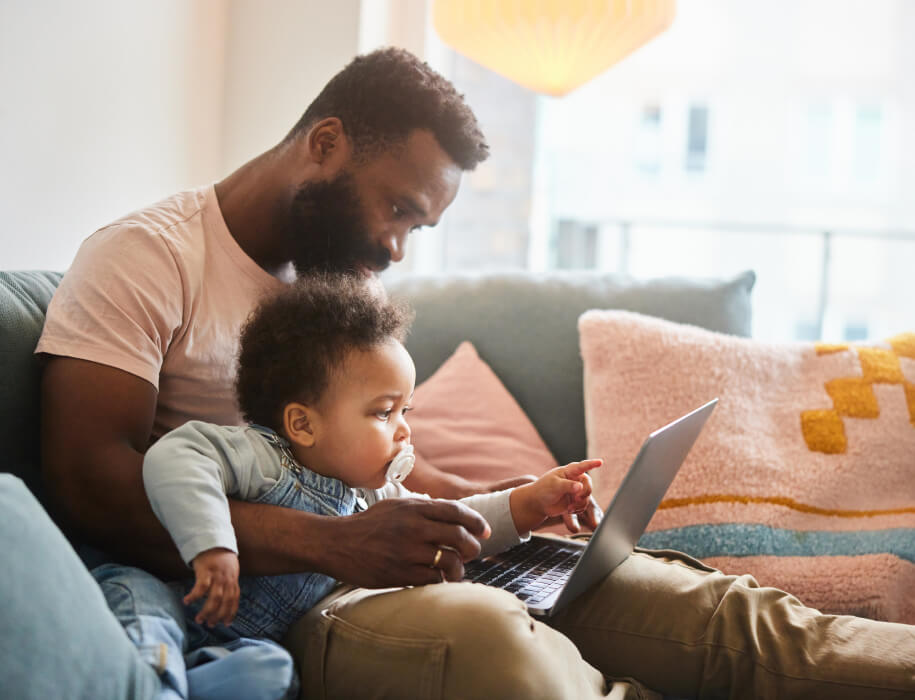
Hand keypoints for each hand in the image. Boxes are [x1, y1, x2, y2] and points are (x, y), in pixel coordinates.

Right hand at [185, 548, 239, 626]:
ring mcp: (217, 576)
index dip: (231, 612)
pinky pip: (201, 587)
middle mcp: (227, 579)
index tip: (227, 624)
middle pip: (225, 601)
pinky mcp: (206, 571)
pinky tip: (187, 602)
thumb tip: (224, 601)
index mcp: (233, 580)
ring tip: (199, 619)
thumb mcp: (229, 571)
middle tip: (210, 625)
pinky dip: (194, 596)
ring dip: (207, 611)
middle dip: (218, 615)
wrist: (213, 542)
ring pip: (215, 598)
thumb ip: (228, 585)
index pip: (234, 600)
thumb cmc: (220, 559)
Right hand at [324, 498, 490, 587]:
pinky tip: (438, 580)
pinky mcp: (400, 573)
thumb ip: (422, 508)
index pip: (456, 511)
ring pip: (450, 562)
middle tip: (472, 553)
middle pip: (460, 537)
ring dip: (459, 569)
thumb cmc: (368, 524)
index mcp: (414, 508)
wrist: (336, 543)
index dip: (476, 521)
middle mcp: (413, 528)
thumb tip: (451, 514)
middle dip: (473, 547)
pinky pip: (433, 580)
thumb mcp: (394, 506)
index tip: (485, 531)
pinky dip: (441, 581)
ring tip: (456, 570)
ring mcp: (407, 551)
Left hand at [509, 459, 602, 534]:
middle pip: (588, 485)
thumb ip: (568, 486)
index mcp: (569, 471)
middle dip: (584, 493)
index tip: (600, 462)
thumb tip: (580, 487)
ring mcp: (576, 490)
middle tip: (575, 499)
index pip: (582, 466)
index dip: (591, 464)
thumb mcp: (554, 486)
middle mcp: (575, 479)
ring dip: (580, 504)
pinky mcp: (575, 500)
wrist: (538, 503)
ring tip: (570, 507)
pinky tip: (569, 510)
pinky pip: (584, 505)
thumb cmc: (544, 489)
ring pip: (587, 497)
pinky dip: (579, 509)